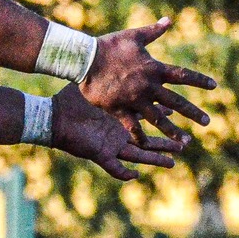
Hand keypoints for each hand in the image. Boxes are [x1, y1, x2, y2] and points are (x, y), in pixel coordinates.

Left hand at [49, 85, 187, 180]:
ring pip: (138, 156)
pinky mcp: (99, 154)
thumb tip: (125, 62)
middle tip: (185, 143)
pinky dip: (123, 173)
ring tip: (172, 163)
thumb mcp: (97, 89)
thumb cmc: (71, 100)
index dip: (164, 118)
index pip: (147, 119)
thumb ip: (113, 78)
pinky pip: (113, 168)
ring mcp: (110, 146)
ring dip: (154, 160)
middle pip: (149, 140)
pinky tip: (135, 175)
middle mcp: (118, 135)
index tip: (179, 115)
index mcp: (120, 120)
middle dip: (167, 142)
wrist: (52, 115)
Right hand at [80, 19, 215, 133]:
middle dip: (193, 112)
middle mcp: (148, 87)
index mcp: (154, 69)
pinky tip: (148, 145)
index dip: (199, 80)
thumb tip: (169, 20)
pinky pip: (133, 126)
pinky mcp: (120, 109)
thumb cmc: (109, 46)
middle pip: (176, 102)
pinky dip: (141, 137)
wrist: (85, 59)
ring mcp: (135, 100)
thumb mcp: (133, 36)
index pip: (182, 75)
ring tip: (186, 142)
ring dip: (173, 131)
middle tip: (207, 122)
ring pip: (159, 119)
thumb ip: (153, 31)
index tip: (214, 86)